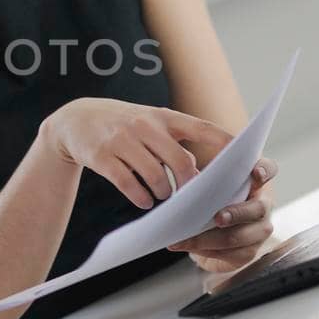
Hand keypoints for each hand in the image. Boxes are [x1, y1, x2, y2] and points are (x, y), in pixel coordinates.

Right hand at [42, 98, 229, 209]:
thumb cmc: (123, 125)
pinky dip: (140, 198)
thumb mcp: (150, 124)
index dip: (225, 144)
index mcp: (163, 117)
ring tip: (161, 197)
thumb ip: (174, 145)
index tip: (243, 161)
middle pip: (180, 162)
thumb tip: (197, 176)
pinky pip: (129, 185)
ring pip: (155, 177)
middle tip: (189, 198)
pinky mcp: (103, 157)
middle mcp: (145, 126)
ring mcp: (122, 140)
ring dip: (163, 194)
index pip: (202, 128)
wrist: (76, 119)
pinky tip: (143, 202)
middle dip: (189, 186)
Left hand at [167, 157, 277, 271]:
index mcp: (255, 181)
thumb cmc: (210, 198)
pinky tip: (188, 246)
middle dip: (236, 214)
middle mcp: (262, 205)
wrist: (208, 230)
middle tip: (218, 218)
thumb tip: (189, 178)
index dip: (264, 171)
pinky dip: (205, 250)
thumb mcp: (208, 183)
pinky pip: (231, 254)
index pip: (268, 170)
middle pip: (258, 209)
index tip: (255, 173)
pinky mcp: (248, 252)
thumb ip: (204, 177)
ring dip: (210, 238)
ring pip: (241, 236)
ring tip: (185, 237)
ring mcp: (258, 231)